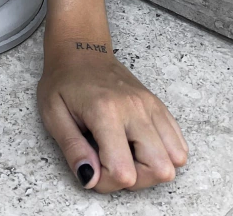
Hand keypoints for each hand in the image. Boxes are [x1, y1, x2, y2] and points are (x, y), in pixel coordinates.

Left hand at [37, 39, 188, 192]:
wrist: (80, 50)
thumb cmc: (63, 81)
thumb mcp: (52, 114)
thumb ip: (72, 149)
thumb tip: (89, 179)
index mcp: (105, 111)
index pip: (123, 172)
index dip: (105, 182)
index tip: (90, 166)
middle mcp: (135, 108)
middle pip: (160, 170)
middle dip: (136, 180)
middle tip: (111, 162)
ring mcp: (151, 106)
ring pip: (176, 158)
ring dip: (152, 168)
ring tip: (126, 154)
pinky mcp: (159, 106)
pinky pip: (180, 143)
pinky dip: (165, 154)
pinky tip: (139, 145)